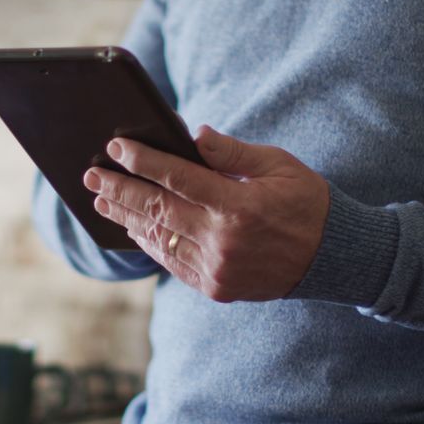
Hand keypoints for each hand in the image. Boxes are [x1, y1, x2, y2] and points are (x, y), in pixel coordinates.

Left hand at [83, 125, 329, 301]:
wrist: (332, 258)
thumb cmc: (306, 202)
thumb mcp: (278, 166)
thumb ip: (232, 153)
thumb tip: (192, 136)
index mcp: (238, 206)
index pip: (177, 178)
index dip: (142, 161)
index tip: (116, 147)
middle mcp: (223, 241)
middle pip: (157, 209)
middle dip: (119, 190)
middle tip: (91, 175)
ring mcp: (217, 269)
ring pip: (159, 239)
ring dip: (127, 218)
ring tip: (102, 201)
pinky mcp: (216, 287)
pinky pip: (172, 263)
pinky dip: (150, 243)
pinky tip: (135, 227)